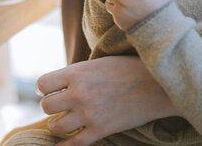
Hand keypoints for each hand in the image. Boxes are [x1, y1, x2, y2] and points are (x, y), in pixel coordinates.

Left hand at [36, 56, 175, 144]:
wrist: (158, 85)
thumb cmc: (129, 69)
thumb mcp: (98, 63)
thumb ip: (78, 74)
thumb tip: (60, 83)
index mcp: (76, 72)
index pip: (42, 84)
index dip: (45, 88)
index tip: (51, 90)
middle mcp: (79, 93)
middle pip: (46, 107)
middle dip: (52, 107)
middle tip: (61, 106)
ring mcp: (89, 113)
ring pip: (56, 126)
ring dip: (58, 125)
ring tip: (66, 121)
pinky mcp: (101, 130)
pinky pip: (73, 144)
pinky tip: (64, 144)